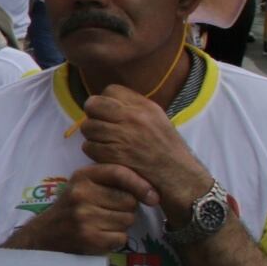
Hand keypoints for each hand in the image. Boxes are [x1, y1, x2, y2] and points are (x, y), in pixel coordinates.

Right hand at [19, 164, 153, 256]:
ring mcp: (84, 216)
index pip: (120, 173)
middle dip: (126, 208)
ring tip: (102, 223)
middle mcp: (81, 194)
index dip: (141, 185)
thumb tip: (154, 195)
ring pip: (127, 220)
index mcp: (82, 176)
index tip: (154, 197)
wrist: (46, 233)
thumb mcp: (86, 184)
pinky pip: (121, 237)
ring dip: (121, 225)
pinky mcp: (88, 237)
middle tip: (109, 212)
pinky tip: (100, 235)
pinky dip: (115, 239)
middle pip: (129, 201)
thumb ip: (114, 181)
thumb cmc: (74, 206)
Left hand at [77, 86, 210, 208]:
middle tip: (100, 125)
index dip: (106, 101)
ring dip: (93, 135)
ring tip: (105, 142)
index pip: (110, 90)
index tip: (110, 113)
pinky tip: (106, 155)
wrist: (178, 175)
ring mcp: (123, 136)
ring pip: (88, 126)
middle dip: (92, 114)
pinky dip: (94, 152)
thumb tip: (107, 102)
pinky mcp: (115, 154)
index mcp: (144, 106)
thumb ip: (134, 108)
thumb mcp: (156, 119)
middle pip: (93, 104)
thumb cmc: (166, 149)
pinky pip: (89, 146)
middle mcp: (134, 117)